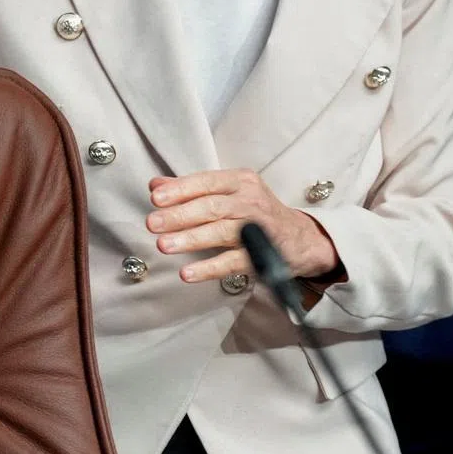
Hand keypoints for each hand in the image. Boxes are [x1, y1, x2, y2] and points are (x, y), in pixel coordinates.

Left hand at [146, 169, 338, 283]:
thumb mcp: (229, 193)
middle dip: (180, 215)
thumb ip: (192, 188)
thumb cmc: (257, 212)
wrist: (299, 238)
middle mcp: (251, 200)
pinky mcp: (262, 255)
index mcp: (241, 181)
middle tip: (153, 223)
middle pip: (212, 206)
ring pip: (221, 231)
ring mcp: (258, 228)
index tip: (156, 198)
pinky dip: (209, 267)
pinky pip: (233, 261)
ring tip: (164, 245)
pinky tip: (188, 273)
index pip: (207, 181)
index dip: (181, 189)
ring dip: (191, 239)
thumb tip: (156, 185)